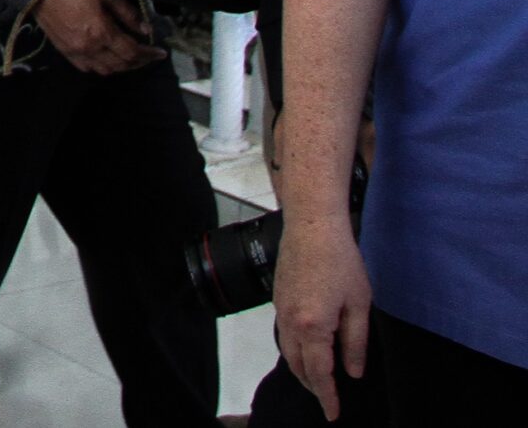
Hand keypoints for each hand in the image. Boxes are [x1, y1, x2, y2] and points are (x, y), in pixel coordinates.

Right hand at [31, 0, 163, 75]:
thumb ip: (127, 13)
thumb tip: (144, 29)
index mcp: (102, 32)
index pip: (132, 52)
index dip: (149, 54)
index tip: (160, 52)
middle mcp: (91, 48)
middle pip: (122, 64)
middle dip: (139, 62)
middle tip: (148, 55)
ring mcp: (77, 53)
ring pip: (106, 70)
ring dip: (122, 67)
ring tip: (129, 57)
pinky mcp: (66, 53)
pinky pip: (89, 68)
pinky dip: (103, 67)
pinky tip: (107, 58)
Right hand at [276, 216, 369, 421]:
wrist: (311, 227)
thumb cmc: (340, 261)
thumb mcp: (359, 304)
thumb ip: (355, 342)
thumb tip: (353, 371)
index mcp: (313, 327)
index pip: (319, 372)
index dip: (327, 396)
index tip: (333, 413)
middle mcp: (291, 322)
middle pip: (297, 366)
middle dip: (312, 386)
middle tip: (329, 399)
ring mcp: (280, 309)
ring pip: (286, 351)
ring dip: (301, 369)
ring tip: (319, 378)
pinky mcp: (277, 298)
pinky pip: (283, 334)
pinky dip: (294, 350)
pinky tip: (308, 347)